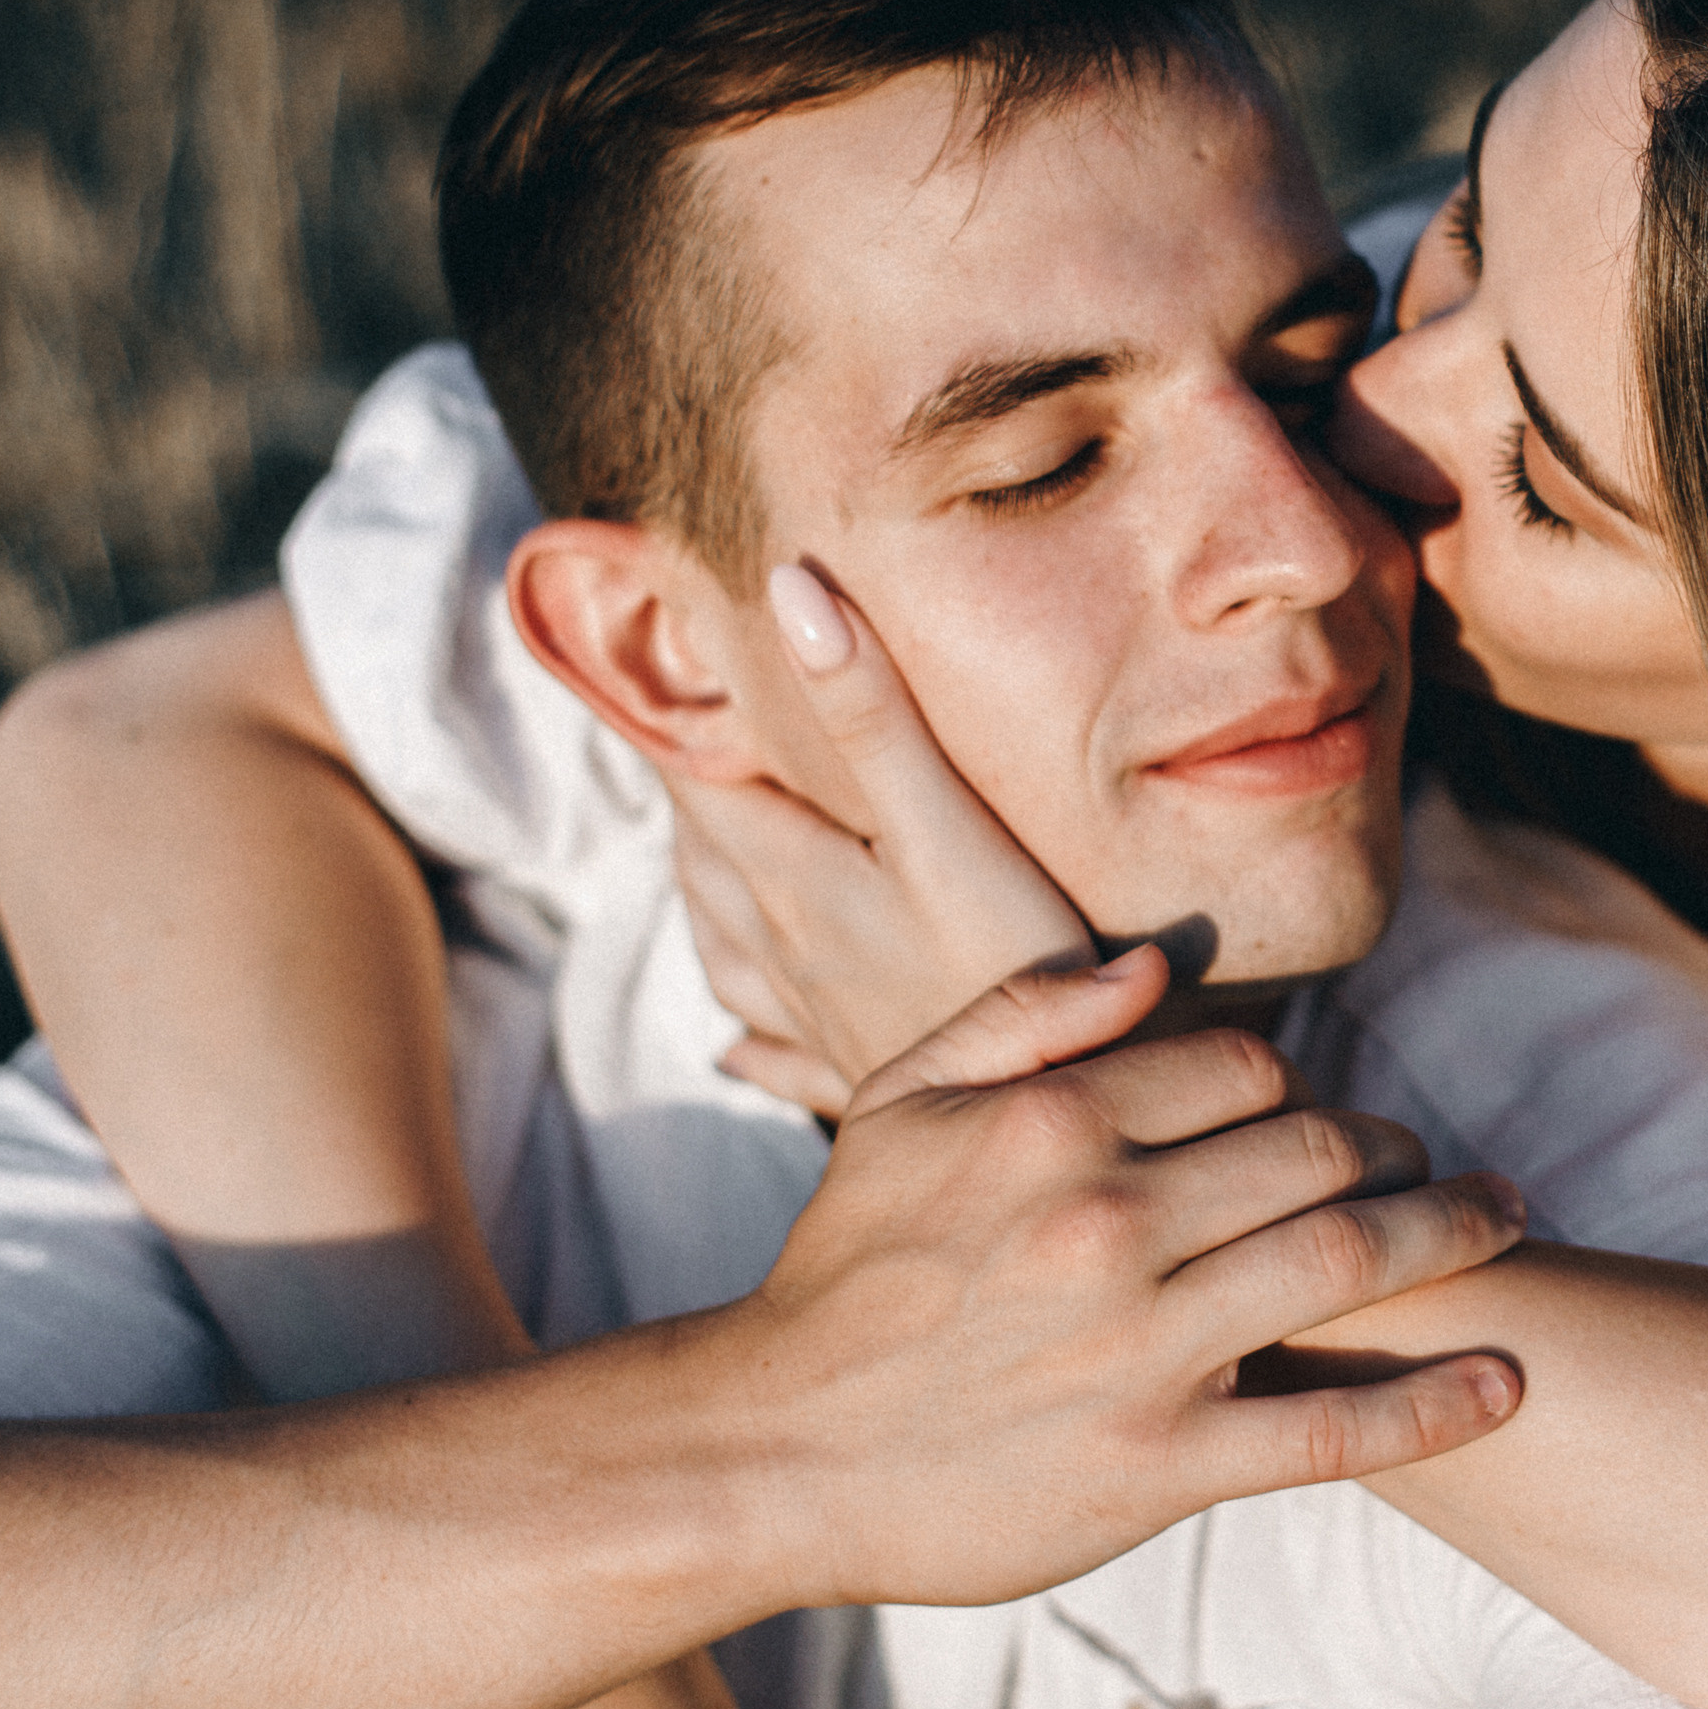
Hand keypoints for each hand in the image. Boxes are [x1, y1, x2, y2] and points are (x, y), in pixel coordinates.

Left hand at [671, 566, 1089, 1115]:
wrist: (1054, 1117)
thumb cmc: (1016, 966)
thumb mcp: (946, 827)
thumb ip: (871, 715)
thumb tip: (791, 591)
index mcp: (793, 879)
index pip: (701, 783)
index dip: (676, 721)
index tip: (653, 658)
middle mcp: (786, 951)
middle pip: (706, 862)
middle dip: (692, 797)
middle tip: (685, 740)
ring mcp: (816, 1022)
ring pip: (725, 953)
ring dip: (705, 899)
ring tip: (702, 860)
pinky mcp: (857, 1078)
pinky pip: (773, 1054)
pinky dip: (744, 1036)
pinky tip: (735, 1043)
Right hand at [730, 945, 1530, 1607]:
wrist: (767, 1451)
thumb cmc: (840, 1275)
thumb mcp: (895, 1106)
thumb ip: (1019, 1014)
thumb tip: (1150, 963)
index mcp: (1053, 1123)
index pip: (1247, 1068)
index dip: (1305, 1085)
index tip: (1327, 1117)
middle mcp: (1107, 1222)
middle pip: (1317, 1152)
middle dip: (1398, 1152)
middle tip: (1437, 1168)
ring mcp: (1139, 1348)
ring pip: (1344, 1264)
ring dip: (1449, 1237)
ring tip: (1503, 1226)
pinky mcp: (1155, 1467)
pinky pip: (1329, 1432)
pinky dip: (1434, 1405)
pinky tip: (1506, 1384)